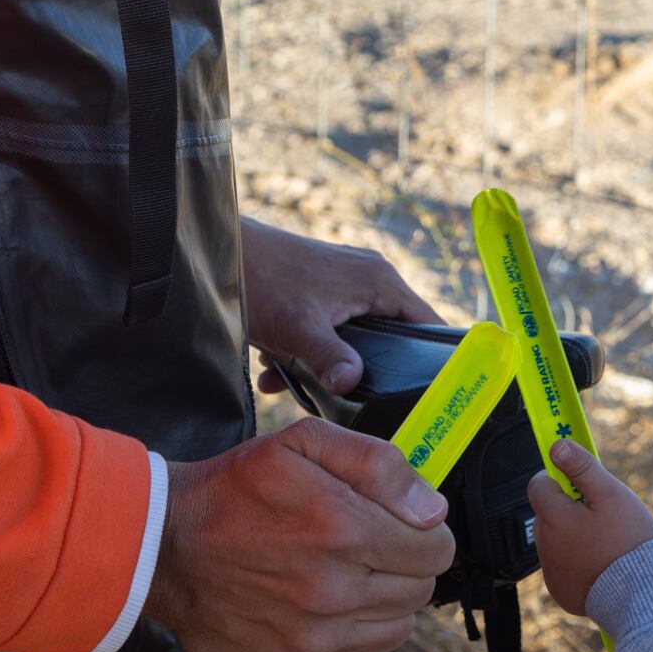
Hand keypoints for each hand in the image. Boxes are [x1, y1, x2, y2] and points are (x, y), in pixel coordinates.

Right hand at [144, 419, 456, 651]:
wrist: (161, 549)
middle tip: (366, 549)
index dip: (426, 534)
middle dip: (404, 566)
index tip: (404, 528)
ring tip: (342, 578)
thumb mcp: (302, 443)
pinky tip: (316, 611)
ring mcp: (311, 642)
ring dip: (381, 604)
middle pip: (419, 592)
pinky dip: (348, 639)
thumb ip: (377, 464)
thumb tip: (432, 510)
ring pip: (395, 630)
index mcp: (343, 531)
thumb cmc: (235, 490)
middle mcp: (332, 593)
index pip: (437, 551)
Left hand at [241, 218, 441, 396]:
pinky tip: (275, 370)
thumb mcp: (298, 328)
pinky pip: (329, 328)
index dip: (434, 360)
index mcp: (380, 281)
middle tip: (355, 399)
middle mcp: (370, 277)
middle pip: (392, 336)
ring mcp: (345, 281)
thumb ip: (330, 358)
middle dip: (368, 370)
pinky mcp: (321, 289)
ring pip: (355, 336)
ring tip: (297, 381)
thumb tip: (352, 384)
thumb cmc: (262, 280)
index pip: (430, 324)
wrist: (217, 252)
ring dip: (327, 363)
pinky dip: (307, 351)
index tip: (426, 394)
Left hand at [528, 440, 652, 615]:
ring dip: (572, 535)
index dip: (558, 479)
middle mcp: (545, 545)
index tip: (580, 484)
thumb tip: (557, 446)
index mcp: (554, 518)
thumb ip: (582, 468)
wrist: (640, 594)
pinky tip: (601, 564)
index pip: (538, 485)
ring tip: (605, 542)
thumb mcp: (611, 495)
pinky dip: (576, 562)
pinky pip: (562, 567)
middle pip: (547, 514)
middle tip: (601, 515)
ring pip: (555, 540)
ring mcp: (551, 572)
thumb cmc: (627, 541)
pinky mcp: (560, 591)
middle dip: (568, 509)